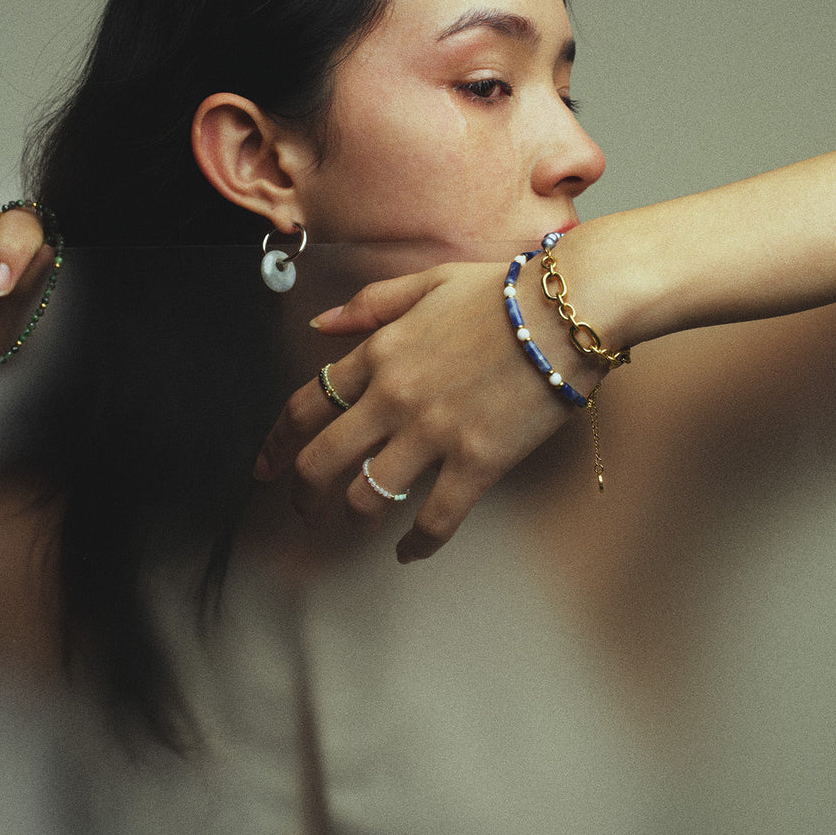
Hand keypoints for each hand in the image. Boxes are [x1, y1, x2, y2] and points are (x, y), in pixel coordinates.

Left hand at [255, 260, 603, 561]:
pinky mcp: (476, 462)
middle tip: (303, 509)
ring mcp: (433, 433)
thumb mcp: (428, 282)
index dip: (277, 441)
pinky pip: (433, 520)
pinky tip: (410, 552)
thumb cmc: (506, 292)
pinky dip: (416, 545)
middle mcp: (394, 396)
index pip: (306, 405)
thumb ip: (371, 305)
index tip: (266, 466)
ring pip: (367, 497)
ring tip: (358, 523)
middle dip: (302, 493)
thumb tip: (321, 326)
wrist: (569, 311)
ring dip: (354, 517)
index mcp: (379, 352)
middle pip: (321, 460)